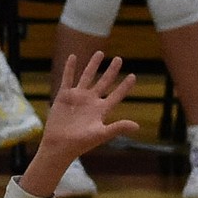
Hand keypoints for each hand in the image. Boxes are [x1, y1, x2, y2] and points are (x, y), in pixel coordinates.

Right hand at [21, 52, 136, 196]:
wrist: (59, 145)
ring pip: (87, 77)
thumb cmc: (81, 143)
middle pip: (104, 82)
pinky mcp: (64, 96)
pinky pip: (67, 78)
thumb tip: (137, 126)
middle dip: (112, 71)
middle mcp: (91, 102)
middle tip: (119, 59)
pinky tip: (73, 57)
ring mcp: (77, 98)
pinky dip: (70, 68)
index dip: (125, 86)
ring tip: (100, 53)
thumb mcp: (101, 134)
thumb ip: (118, 127)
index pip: (116, 95)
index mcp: (101, 110)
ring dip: (93, 65)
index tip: (133, 76)